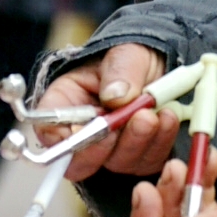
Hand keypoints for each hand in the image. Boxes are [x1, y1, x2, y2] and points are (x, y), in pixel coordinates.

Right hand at [34, 42, 173, 182]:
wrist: (164, 64)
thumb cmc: (133, 58)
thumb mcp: (126, 53)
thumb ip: (120, 71)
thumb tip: (115, 96)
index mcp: (66, 102)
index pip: (48, 130)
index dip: (60, 139)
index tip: (82, 130)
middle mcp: (83, 133)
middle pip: (79, 162)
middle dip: (104, 147)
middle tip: (128, 121)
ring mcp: (111, 149)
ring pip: (117, 163)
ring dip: (137, 140)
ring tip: (154, 114)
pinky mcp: (139, 156)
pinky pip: (147, 161)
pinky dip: (159, 142)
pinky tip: (168, 118)